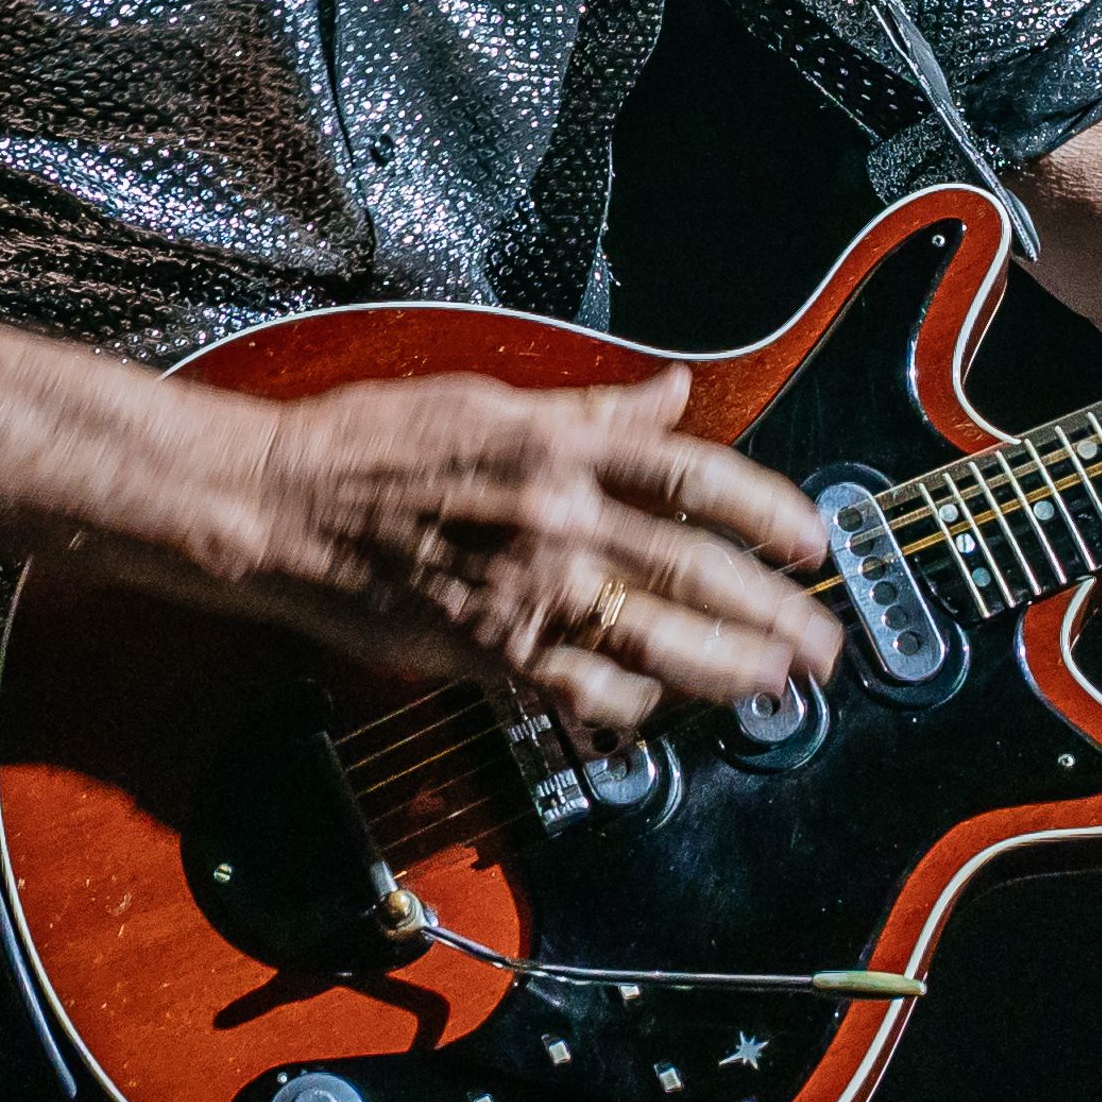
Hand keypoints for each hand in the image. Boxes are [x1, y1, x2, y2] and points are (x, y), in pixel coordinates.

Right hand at [212, 368, 843, 729]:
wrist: (278, 503)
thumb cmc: (373, 445)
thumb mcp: (489, 400)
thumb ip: (592, 410)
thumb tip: (673, 394)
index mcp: (561, 446)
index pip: (695, 476)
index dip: (767, 511)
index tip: (812, 540)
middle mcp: (557, 516)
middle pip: (695, 568)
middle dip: (774, 610)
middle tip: (823, 641)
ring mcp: (525, 588)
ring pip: (654, 637)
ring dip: (728, 667)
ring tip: (776, 682)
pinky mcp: (488, 648)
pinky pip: (581, 687)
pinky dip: (630, 702)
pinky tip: (660, 707)